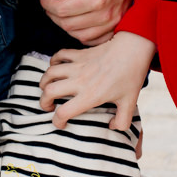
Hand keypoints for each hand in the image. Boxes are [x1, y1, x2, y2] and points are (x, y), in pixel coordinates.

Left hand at [38, 0, 141, 44]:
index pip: (62, 10)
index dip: (47, 4)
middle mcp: (105, 14)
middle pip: (68, 25)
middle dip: (53, 15)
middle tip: (48, 4)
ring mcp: (112, 22)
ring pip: (79, 35)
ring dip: (65, 26)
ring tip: (59, 13)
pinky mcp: (116, 26)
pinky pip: (93, 40)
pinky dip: (80, 35)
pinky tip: (75, 24)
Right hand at [39, 32, 154, 128]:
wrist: (133, 49)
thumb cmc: (131, 76)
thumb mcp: (130, 102)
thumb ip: (122, 121)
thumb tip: (112, 127)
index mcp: (90, 95)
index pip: (63, 112)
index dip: (57, 121)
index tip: (61, 123)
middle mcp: (80, 81)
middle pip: (49, 92)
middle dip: (43, 102)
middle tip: (48, 106)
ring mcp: (77, 66)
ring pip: (50, 73)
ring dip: (44, 82)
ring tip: (47, 89)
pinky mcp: (79, 54)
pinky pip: (59, 55)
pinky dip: (53, 61)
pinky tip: (56, 67)